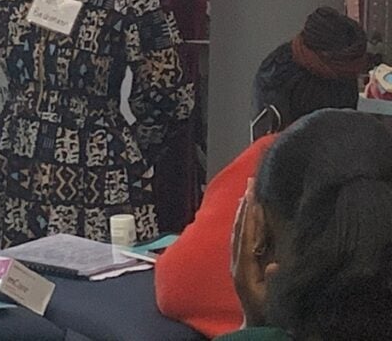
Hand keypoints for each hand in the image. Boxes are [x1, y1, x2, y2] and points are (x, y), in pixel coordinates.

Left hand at [231, 178, 275, 327]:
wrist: (254, 326)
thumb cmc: (266, 314)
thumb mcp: (271, 299)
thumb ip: (272, 282)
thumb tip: (273, 264)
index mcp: (244, 268)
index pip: (246, 236)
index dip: (251, 217)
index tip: (254, 197)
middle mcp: (237, 262)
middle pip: (239, 228)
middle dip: (244, 206)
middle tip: (249, 183)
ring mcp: (237, 262)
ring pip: (238, 231)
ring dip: (242, 211)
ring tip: (247, 193)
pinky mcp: (240, 264)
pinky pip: (240, 238)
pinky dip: (243, 223)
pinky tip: (245, 215)